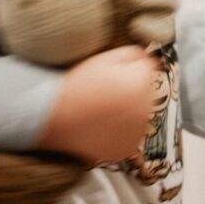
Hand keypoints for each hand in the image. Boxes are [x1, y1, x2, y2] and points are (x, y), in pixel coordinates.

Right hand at [37, 46, 157, 162]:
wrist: (56, 117)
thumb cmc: (78, 88)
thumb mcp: (105, 59)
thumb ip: (133, 54)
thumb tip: (148, 57)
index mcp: (141, 84)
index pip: (147, 71)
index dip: (129, 70)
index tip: (114, 76)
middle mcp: (144, 109)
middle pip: (146, 93)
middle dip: (133, 91)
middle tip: (107, 93)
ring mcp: (136, 132)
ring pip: (140, 115)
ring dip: (129, 112)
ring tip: (103, 110)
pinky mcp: (127, 148)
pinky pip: (130, 136)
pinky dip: (121, 132)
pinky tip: (104, 124)